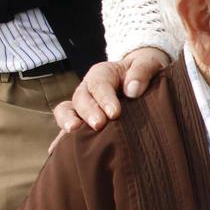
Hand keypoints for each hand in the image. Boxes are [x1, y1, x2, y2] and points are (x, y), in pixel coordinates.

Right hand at [53, 47, 171, 134]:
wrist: (141, 76)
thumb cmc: (145, 69)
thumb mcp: (149, 62)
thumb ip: (143, 71)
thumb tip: (132, 90)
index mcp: (103, 73)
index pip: (99, 84)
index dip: (105, 99)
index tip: (115, 114)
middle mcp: (88, 88)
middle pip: (81, 99)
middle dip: (89, 113)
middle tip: (99, 125)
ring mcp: (82, 104)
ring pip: (67, 110)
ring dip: (68, 121)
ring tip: (73, 132)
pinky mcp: (82, 119)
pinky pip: (67, 125)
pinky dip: (62, 136)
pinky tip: (60, 148)